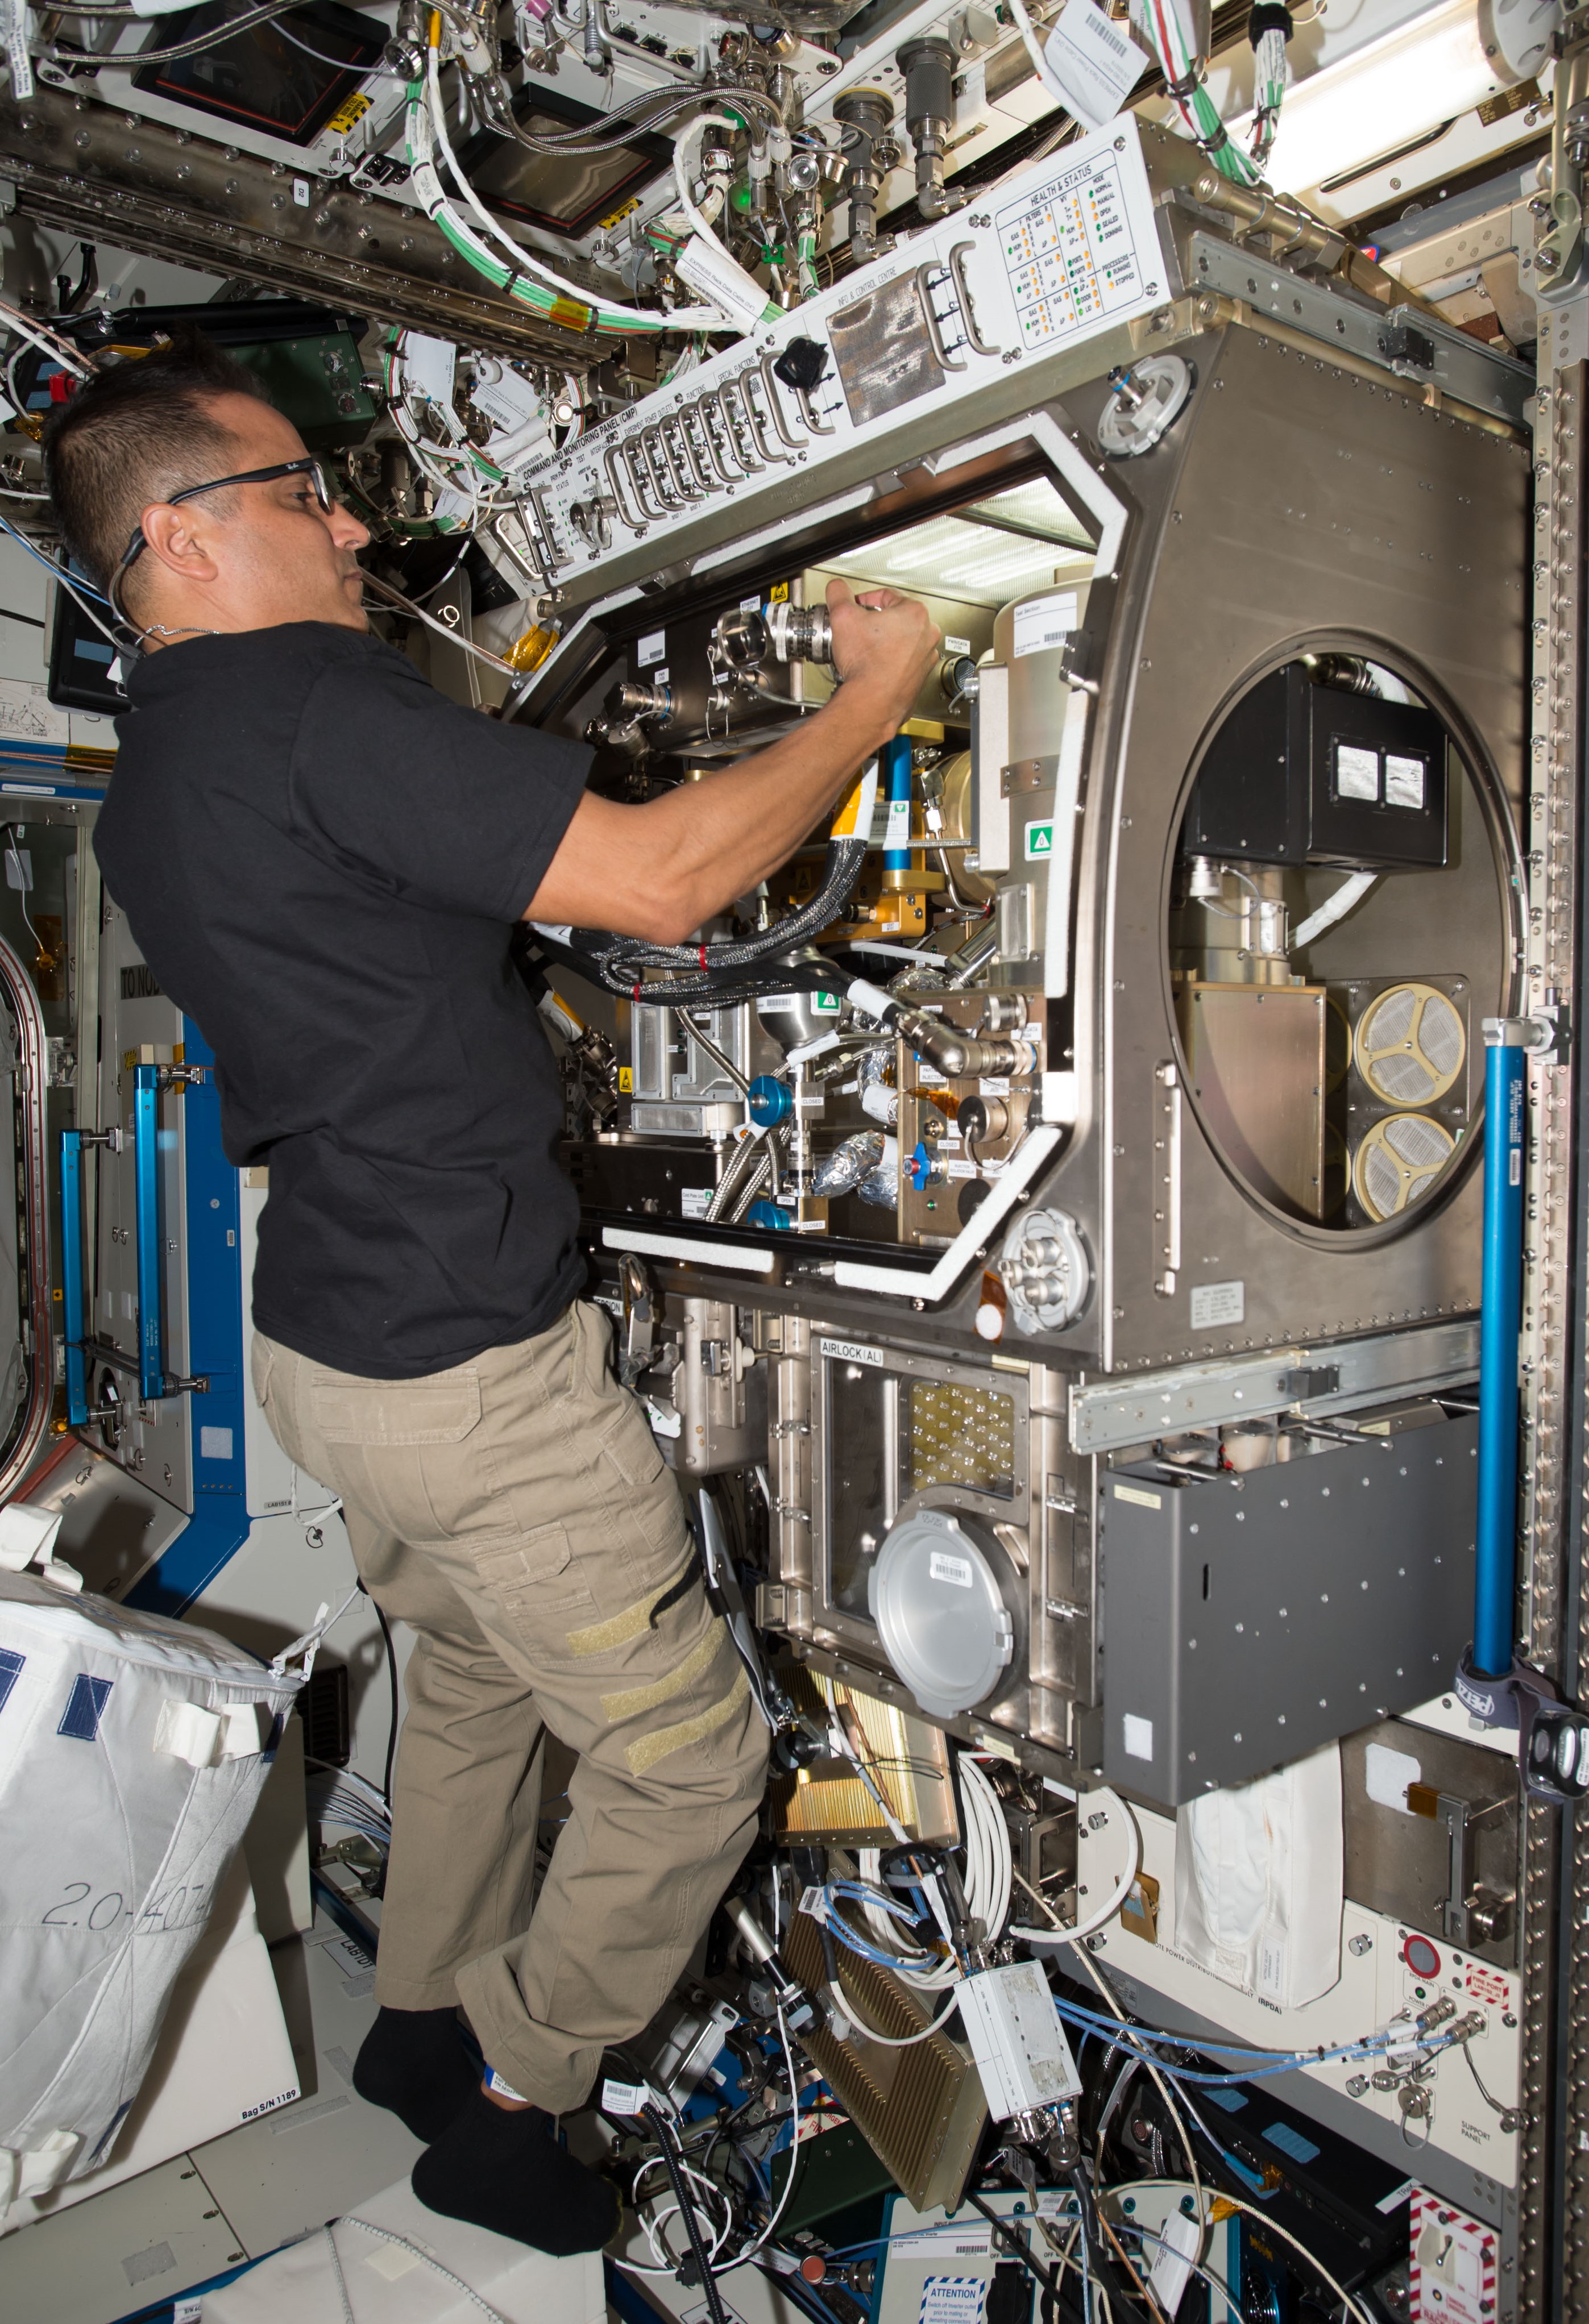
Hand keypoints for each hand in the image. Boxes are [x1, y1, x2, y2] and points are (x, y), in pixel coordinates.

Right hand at [825, 576, 939, 734]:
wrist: (872, 702)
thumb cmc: (866, 665)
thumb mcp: (842, 617)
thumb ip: (839, 594)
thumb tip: (837, 589)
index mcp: (914, 613)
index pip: (886, 595)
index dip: (866, 600)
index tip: (856, 607)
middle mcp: (927, 634)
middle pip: (897, 618)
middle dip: (876, 622)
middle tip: (859, 630)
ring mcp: (926, 657)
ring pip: (902, 640)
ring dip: (884, 642)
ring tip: (866, 650)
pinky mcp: (920, 676)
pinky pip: (904, 661)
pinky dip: (891, 661)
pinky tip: (875, 666)